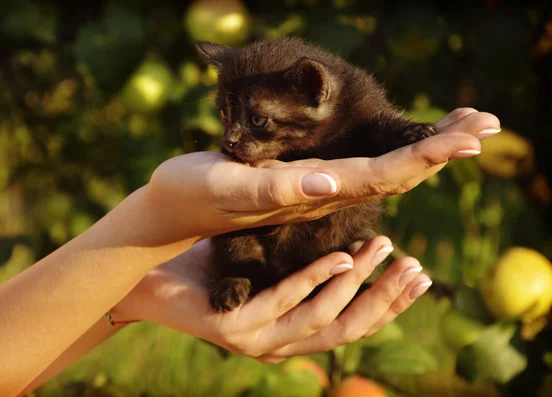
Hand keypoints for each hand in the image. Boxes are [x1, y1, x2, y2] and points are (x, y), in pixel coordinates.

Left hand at [113, 236, 431, 362]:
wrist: (153, 279)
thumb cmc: (216, 268)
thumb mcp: (270, 264)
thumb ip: (307, 264)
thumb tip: (351, 241)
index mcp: (293, 331)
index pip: (353, 324)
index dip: (390, 304)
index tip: (420, 275)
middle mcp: (280, 345)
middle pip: (347, 329)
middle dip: (385, 299)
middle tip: (415, 267)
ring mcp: (256, 340)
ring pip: (319, 317)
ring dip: (355, 283)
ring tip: (381, 249)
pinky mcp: (231, 331)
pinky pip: (280, 302)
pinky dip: (312, 281)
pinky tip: (337, 256)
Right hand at [143, 108, 499, 242]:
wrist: (177, 208)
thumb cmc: (194, 195)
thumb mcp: (230, 189)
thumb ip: (277, 188)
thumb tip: (333, 180)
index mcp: (311, 195)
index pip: (381, 176)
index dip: (425, 157)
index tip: (467, 138)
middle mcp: (323, 195)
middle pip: (395, 174)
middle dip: (441, 150)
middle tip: (486, 123)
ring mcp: (317, 188)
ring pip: (385, 171)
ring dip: (427, 149)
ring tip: (465, 127)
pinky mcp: (307, 179)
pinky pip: (364, 166)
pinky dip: (396, 150)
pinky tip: (414, 142)